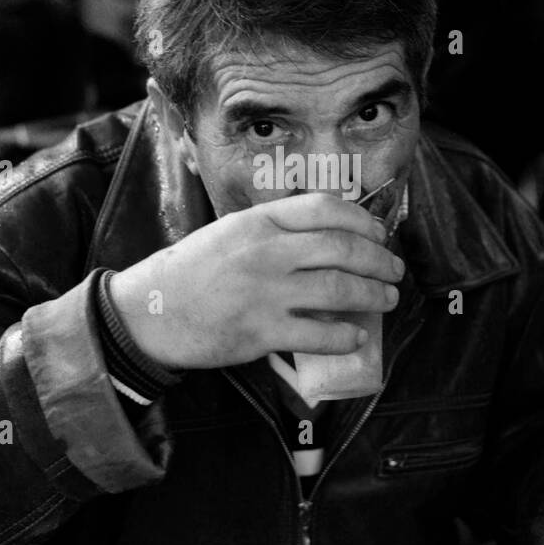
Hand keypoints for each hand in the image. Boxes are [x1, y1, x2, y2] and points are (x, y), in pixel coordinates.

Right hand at [108, 191, 403, 368]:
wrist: (149, 313)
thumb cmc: (190, 272)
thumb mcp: (229, 234)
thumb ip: (272, 232)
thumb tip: (324, 238)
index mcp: (258, 221)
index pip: (324, 208)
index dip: (361, 219)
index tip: (378, 233)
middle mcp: (265, 251)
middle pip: (341, 248)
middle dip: (378, 260)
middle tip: (394, 270)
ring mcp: (264, 292)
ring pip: (337, 289)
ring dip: (372, 295)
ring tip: (387, 300)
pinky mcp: (260, 332)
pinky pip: (317, 334)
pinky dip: (344, 336)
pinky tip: (356, 336)